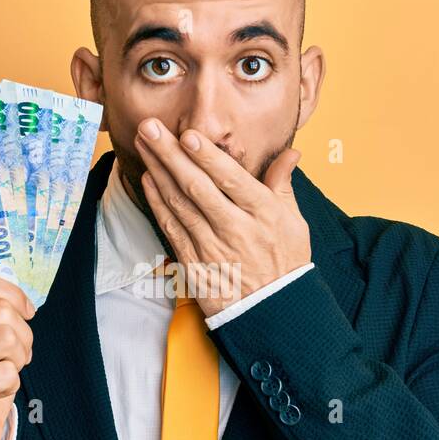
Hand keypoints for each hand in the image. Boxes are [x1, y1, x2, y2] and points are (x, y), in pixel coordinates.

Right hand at [0, 273, 33, 439]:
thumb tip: (26, 303)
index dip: (14, 295)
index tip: (26, 313)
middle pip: (1, 311)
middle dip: (23, 334)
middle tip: (17, 354)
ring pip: (7, 339)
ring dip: (19, 359)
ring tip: (5, 371)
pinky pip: (8, 374)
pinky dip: (11, 384)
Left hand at [134, 118, 310, 317]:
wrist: (273, 312)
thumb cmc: (285, 262)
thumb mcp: (294, 222)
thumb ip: (283, 185)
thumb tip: (290, 153)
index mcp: (263, 214)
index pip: (231, 180)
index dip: (208, 157)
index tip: (188, 135)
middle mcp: (235, 229)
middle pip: (197, 187)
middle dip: (171, 155)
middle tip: (150, 127)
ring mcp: (212, 248)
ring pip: (179, 205)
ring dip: (158, 172)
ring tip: (144, 143)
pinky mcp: (194, 265)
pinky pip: (172, 229)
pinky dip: (158, 203)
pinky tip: (148, 180)